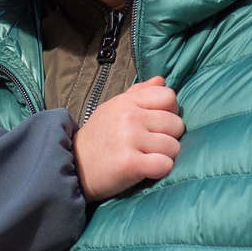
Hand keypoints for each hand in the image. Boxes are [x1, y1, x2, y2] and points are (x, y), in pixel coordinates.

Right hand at [75, 77, 182, 200]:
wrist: (75, 166)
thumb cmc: (99, 138)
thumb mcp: (114, 108)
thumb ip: (139, 93)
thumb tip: (162, 80)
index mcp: (127, 102)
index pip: (168, 97)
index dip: (170, 112)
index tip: (157, 125)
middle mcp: (129, 117)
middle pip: (176, 125)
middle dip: (169, 138)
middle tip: (151, 146)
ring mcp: (130, 139)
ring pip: (174, 147)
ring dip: (165, 157)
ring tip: (147, 158)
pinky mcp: (130, 163)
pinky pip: (165, 165)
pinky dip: (161, 171)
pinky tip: (148, 170)